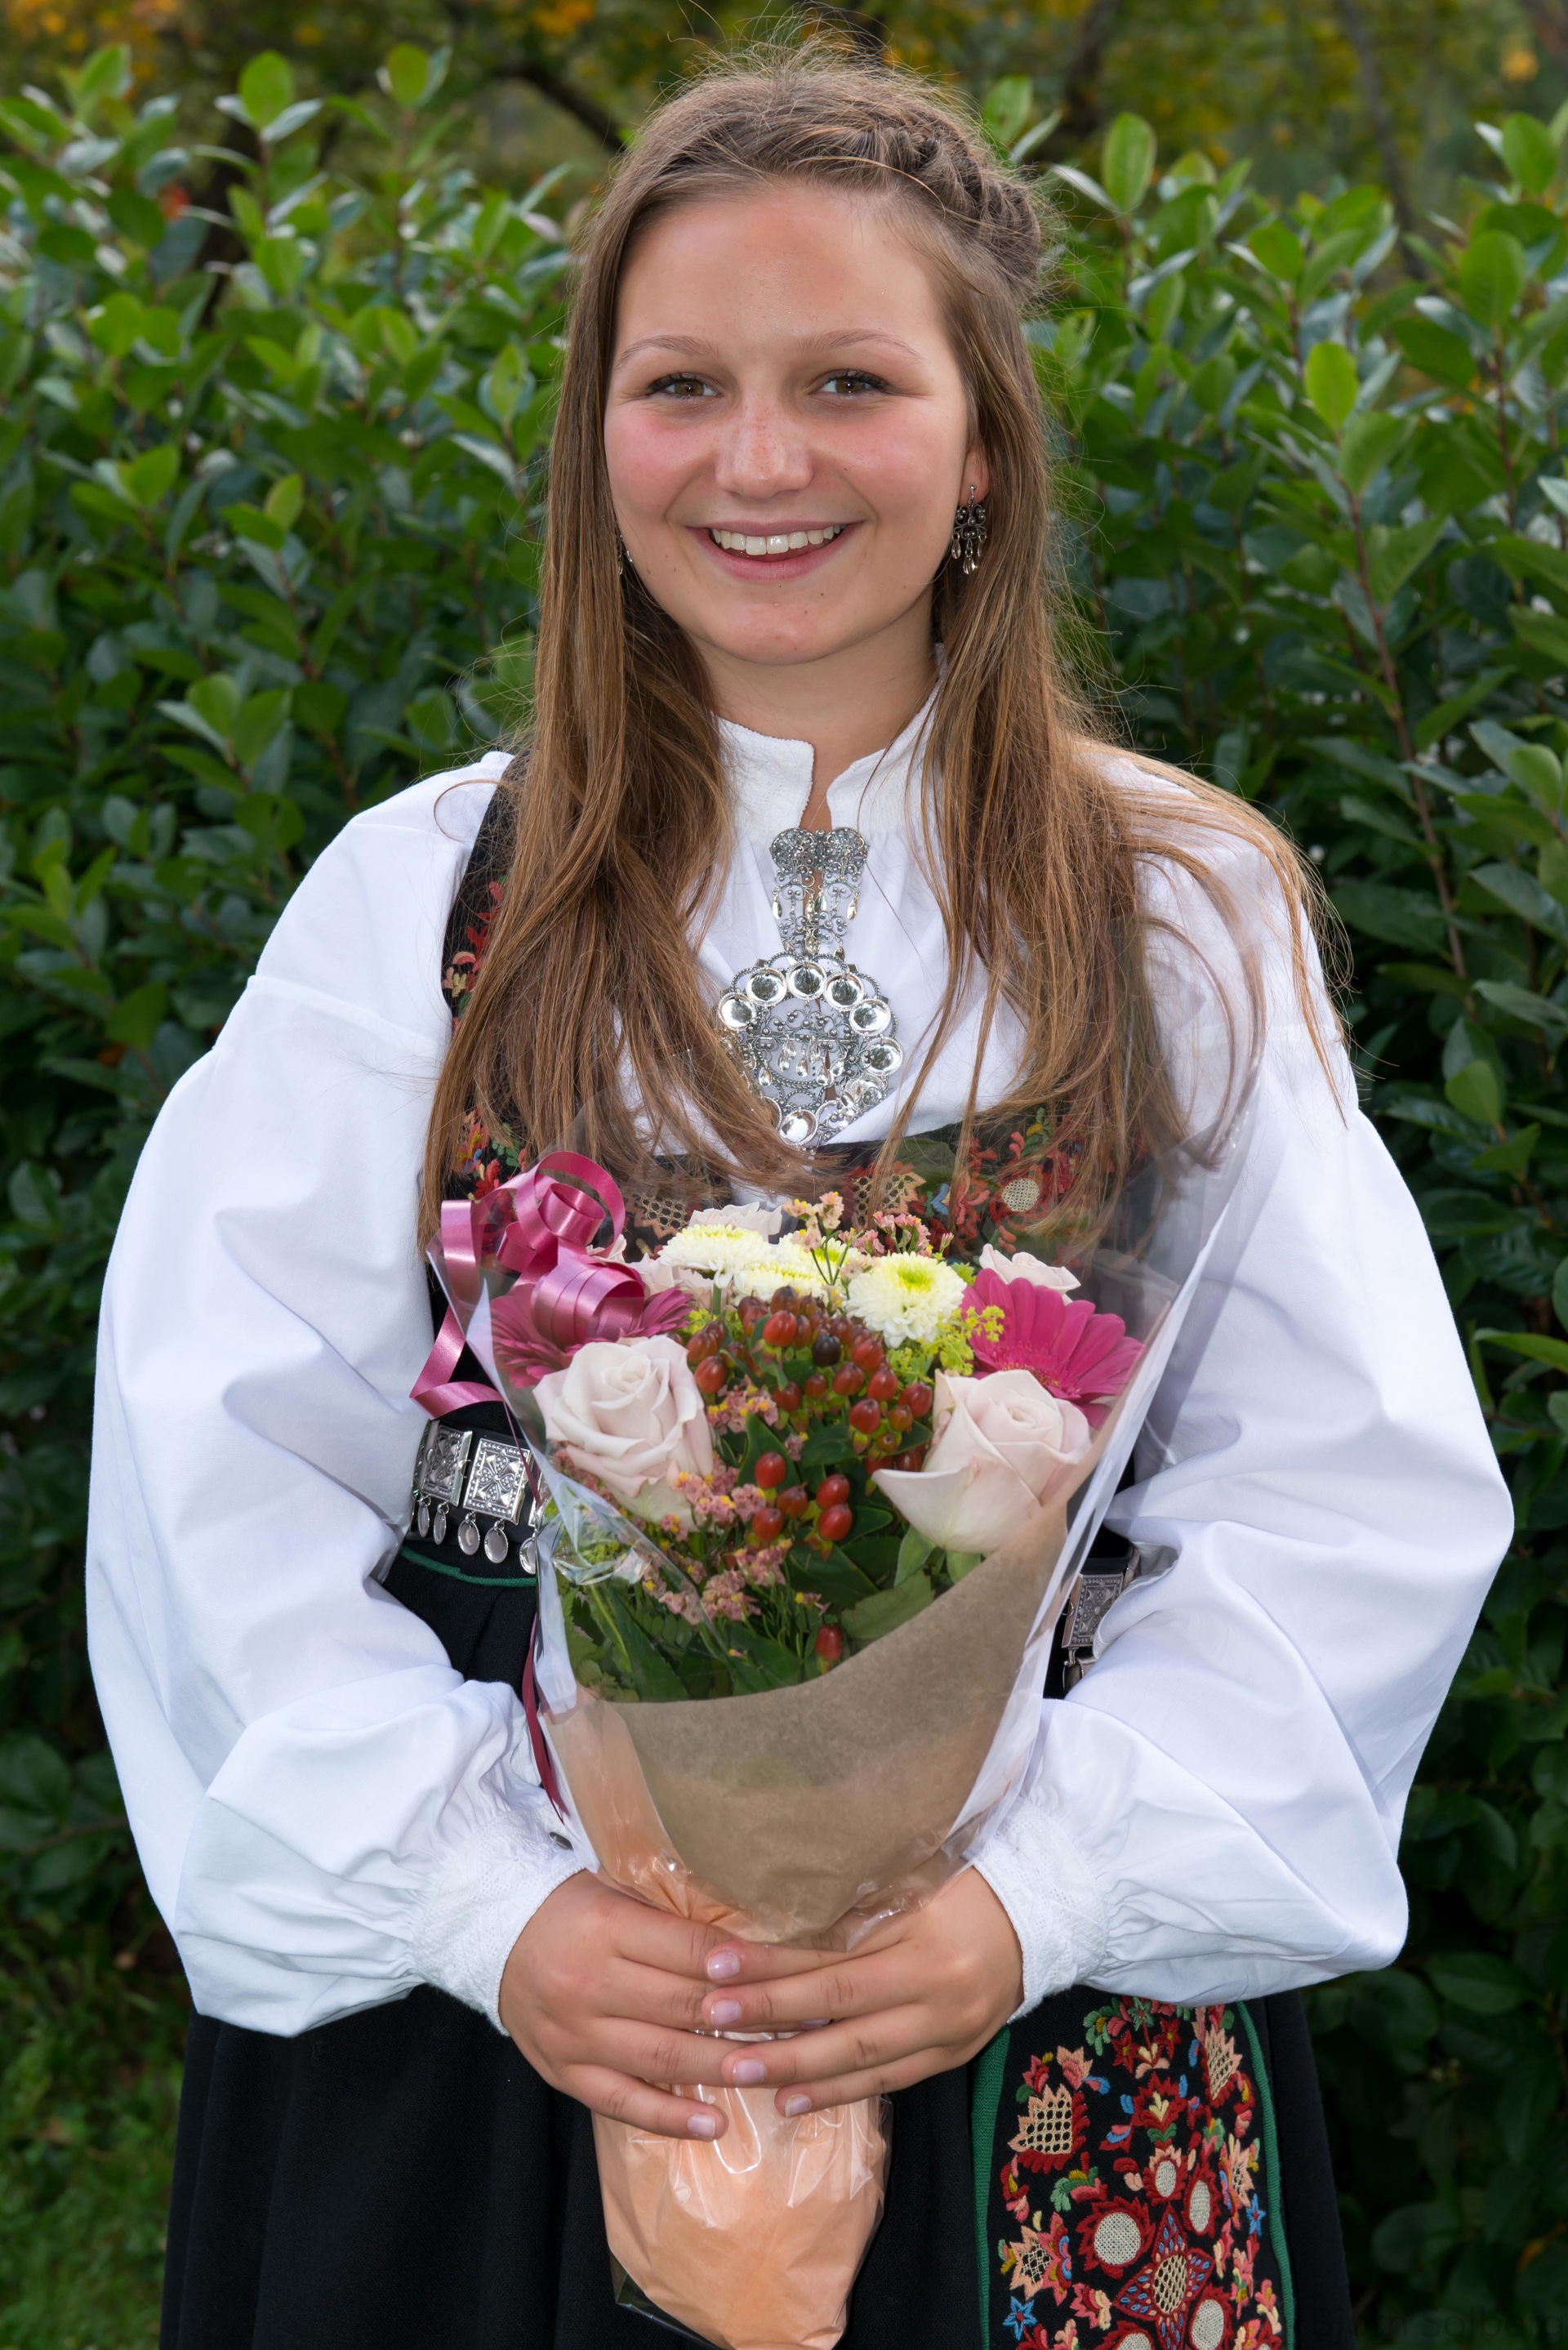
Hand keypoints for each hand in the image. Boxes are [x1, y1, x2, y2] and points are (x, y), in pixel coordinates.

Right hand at [498, 1873, 824, 2140]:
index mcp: (607, 1926)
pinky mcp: (561, 2071)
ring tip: (773, 2074)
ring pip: (659, 2058)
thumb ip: (672, 1925)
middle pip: (683, 2007)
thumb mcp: (618, 1894)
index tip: (796, 1978)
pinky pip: (621, 2102)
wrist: (488, 1931)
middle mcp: (591, 1982)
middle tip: (806, 2029)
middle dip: (751, 2020)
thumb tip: (749, 1952)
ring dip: (722, 2069)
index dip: (746, 1967)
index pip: (690, 1950)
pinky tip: (714, 2125)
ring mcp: (574, 2033)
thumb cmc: (570, 1907)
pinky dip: (669, 2117)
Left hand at [694, 1869, 1022, 2117]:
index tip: (716, 1974)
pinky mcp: (952, 2057)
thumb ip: (852, 1919)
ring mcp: (946, 2036)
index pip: (832, 1969)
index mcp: (923, 1950)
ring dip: (797, 2073)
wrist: (1043, 1919)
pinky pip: (888, 2082)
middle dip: (772, 2032)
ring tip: (742, 2077)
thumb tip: (776, 1936)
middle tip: (713, 2035)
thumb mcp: (911, 1890)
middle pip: (841, 2021)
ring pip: (861, 2063)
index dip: (772, 1975)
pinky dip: (839, 2092)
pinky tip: (794, 2101)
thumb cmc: (966, 1887)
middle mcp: (935, 2001)